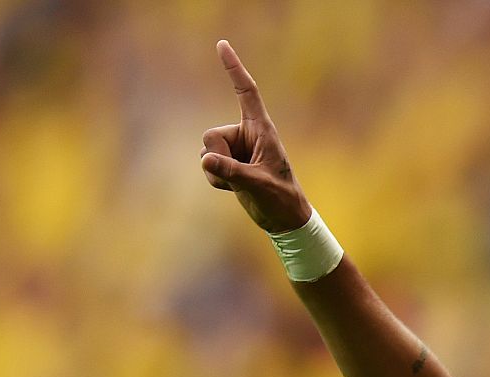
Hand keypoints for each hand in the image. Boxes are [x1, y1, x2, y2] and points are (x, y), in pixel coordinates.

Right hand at [200, 40, 310, 232]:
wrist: (283, 218)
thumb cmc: (280, 198)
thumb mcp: (257, 184)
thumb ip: (232, 171)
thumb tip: (206, 160)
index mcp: (261, 130)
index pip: (246, 93)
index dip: (234, 69)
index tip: (222, 45)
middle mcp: (246, 134)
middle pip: (211, 135)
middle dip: (219, 157)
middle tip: (243, 175)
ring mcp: (235, 148)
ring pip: (206, 152)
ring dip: (218, 173)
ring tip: (243, 183)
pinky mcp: (228, 162)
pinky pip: (207, 165)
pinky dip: (216, 180)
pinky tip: (235, 188)